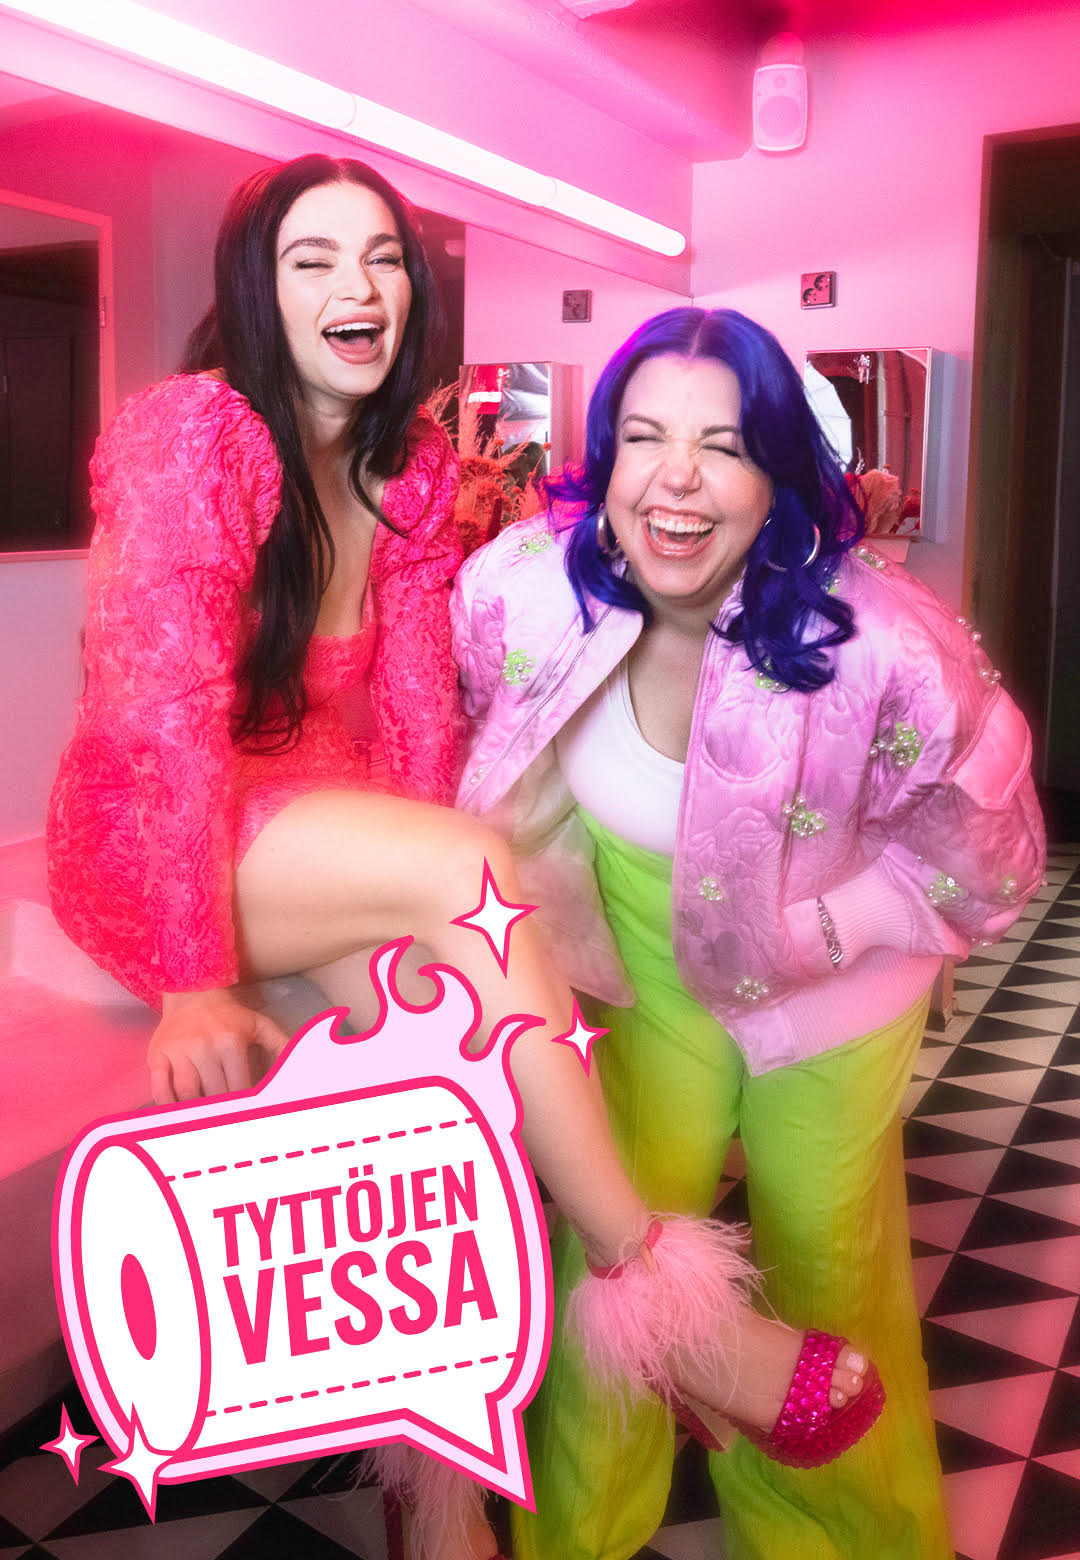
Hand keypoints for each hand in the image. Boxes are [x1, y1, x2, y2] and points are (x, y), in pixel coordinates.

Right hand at [148, 988, 290, 1104]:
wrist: (192, 993)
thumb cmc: (228, 1016)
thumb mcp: (259, 1024)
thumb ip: (280, 1044)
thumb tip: (300, 1062)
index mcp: (231, 1042)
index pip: (238, 1086)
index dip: (241, 1104)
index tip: (244, 1116)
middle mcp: (204, 1046)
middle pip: (213, 1093)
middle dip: (220, 1109)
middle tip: (225, 1121)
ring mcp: (178, 1051)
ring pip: (187, 1093)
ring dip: (195, 1109)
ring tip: (203, 1118)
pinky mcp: (158, 1054)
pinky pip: (159, 1086)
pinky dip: (166, 1103)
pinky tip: (177, 1111)